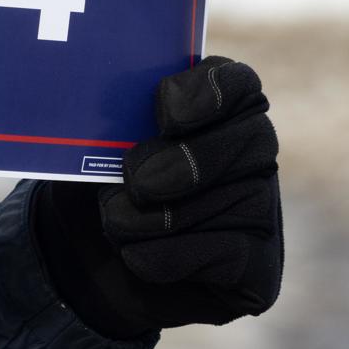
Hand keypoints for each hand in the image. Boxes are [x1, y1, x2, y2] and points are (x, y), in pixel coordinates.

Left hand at [35, 56, 282, 338]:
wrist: (88, 262)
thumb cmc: (94, 186)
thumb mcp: (91, 144)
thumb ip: (107, 117)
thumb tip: (94, 102)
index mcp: (212, 109)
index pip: (237, 83)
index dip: (210, 93)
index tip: (168, 114)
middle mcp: (250, 155)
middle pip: (247, 139)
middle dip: (184, 163)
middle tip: (138, 184)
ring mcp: (261, 209)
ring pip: (229, 201)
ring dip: (156, 218)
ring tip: (117, 221)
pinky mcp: (259, 265)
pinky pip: (224, 253)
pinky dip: (164, 256)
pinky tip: (136, 256)